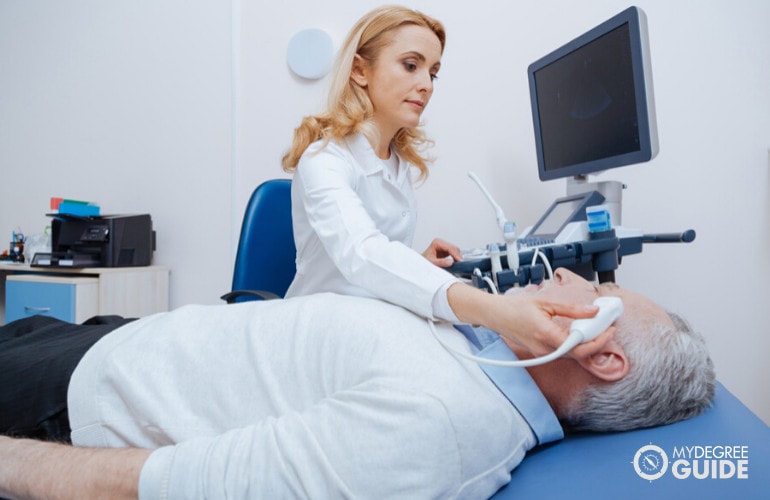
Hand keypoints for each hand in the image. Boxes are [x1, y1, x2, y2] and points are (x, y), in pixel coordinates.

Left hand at [422, 238, 461, 267]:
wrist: (420, 263)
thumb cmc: (424, 261)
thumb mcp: (432, 262)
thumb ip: (441, 262)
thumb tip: (450, 262)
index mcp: (437, 242)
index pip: (450, 248)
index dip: (456, 255)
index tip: (460, 261)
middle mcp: (441, 242)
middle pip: (454, 248)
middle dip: (457, 256)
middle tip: (460, 264)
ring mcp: (444, 246)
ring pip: (455, 250)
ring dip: (457, 257)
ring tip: (458, 264)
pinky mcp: (446, 250)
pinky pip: (454, 253)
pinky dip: (456, 258)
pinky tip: (455, 263)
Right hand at [447, 283, 612, 358]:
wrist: (494, 315)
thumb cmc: (514, 307)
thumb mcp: (545, 302)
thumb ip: (571, 308)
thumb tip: (592, 310)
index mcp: (545, 334)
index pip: (579, 346)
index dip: (598, 340)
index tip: (609, 330)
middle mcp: (543, 348)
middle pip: (578, 354)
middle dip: (597, 343)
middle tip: (608, 329)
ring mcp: (541, 353)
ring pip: (571, 355)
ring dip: (586, 345)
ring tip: (596, 330)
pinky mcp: (540, 352)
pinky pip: (562, 352)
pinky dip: (574, 345)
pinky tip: (580, 334)